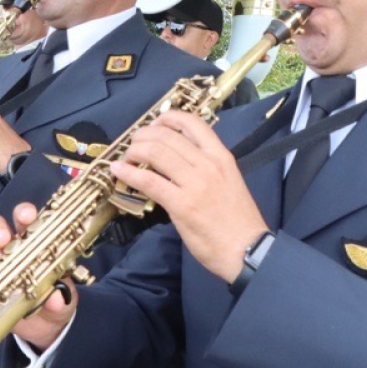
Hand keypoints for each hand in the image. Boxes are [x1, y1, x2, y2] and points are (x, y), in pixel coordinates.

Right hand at [0, 202, 77, 351]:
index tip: (27, 216)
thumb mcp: (65, 300)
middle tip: (1, 239)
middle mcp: (13, 253)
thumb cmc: (57, 301)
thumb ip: (62, 297)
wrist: (46, 327)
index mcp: (35, 245)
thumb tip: (56, 298)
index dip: (25, 214)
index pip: (29, 222)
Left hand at [110, 108, 267, 281]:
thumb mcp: (228, 181)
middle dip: (143, 135)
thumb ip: (206, 166)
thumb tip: (177, 159)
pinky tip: (119, 171)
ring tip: (127, 158)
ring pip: (155, 152)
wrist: (247, 249)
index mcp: (221, 156)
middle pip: (167, 135)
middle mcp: (208, 164)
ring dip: (134, 151)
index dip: (168, 118)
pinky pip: (148, 180)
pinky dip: (129, 173)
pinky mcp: (181, 203)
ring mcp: (194, 183)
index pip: (193, 123)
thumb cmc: (238, 220)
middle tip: (134, 144)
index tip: (155, 124)